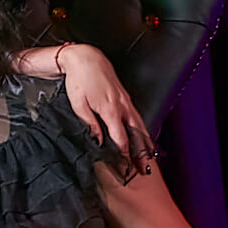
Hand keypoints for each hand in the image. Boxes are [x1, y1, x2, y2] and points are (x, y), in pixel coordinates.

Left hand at [57, 45, 153, 174]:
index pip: (121, 137)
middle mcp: (122, 105)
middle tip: (144, 169)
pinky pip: (137, 116)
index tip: (125, 166)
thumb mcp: (79, 105)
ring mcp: (125, 101)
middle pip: (136, 133)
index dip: (124, 153)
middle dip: (141, 152)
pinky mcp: (125, 97)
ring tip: (149, 158)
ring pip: (140, 124)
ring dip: (145, 142)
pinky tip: (143, 136)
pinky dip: (142, 129)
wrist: (86, 58)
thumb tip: (98, 141)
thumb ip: (90, 125)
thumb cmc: (80, 80)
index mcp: (110, 109)